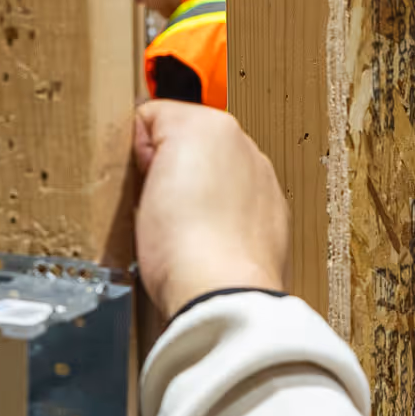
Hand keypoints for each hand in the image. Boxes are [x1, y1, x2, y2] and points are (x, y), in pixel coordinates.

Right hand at [128, 100, 289, 311]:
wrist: (223, 297)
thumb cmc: (182, 245)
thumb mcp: (140, 172)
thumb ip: (146, 141)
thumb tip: (151, 143)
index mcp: (213, 125)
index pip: (158, 118)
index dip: (137, 149)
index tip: (138, 179)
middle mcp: (247, 149)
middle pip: (192, 148)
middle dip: (173, 171)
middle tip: (157, 207)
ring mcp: (265, 186)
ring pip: (217, 180)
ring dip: (200, 197)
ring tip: (182, 230)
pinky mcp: (276, 221)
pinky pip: (239, 211)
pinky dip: (224, 222)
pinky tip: (207, 244)